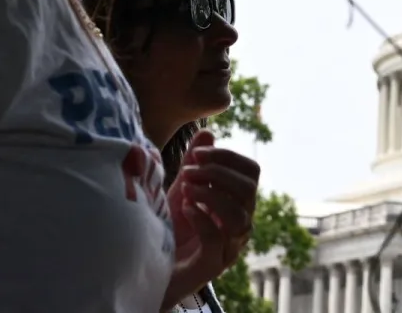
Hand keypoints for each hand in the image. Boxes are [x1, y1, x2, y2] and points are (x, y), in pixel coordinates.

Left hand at [162, 130, 260, 308]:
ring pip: (240, 216)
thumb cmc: (170, 229)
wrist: (150, 268)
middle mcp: (239, 225)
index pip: (251, 172)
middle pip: (249, 190)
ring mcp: (228, 247)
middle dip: (218, 173)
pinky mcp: (211, 265)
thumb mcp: (182, 190)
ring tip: (187, 190)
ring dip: (212, 195)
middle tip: (190, 171)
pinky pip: (217, 238)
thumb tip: (208, 132)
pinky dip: (202, 218)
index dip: (228, 157)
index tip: (198, 154)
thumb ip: (196, 163)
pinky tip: (185, 208)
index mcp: (237, 203)